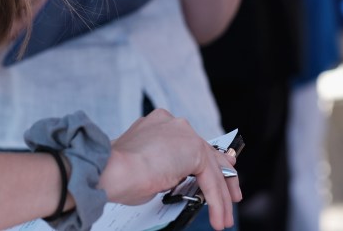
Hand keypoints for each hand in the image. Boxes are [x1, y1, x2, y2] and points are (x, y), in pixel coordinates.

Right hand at [100, 109, 241, 229]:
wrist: (111, 170)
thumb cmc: (117, 174)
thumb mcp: (145, 168)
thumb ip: (163, 167)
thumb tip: (172, 179)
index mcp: (157, 124)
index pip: (189, 143)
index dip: (207, 162)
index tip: (217, 177)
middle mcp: (172, 123)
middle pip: (206, 151)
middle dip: (223, 177)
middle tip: (231, 196)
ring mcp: (183, 132)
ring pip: (211, 166)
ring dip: (220, 195)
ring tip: (223, 217)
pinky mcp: (192, 148)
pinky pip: (211, 178)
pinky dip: (216, 199)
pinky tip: (217, 214)